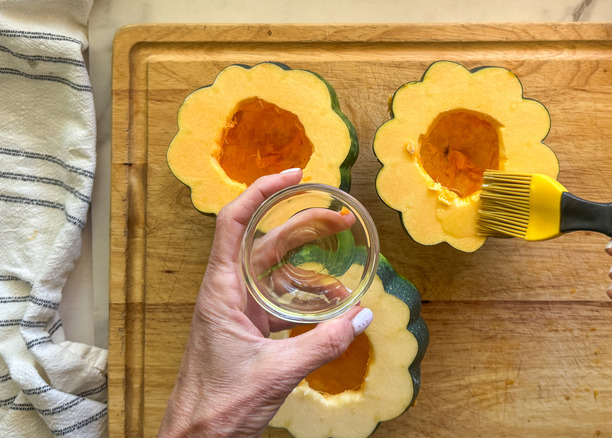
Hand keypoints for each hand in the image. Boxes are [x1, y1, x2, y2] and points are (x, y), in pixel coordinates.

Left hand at [158, 169, 373, 436]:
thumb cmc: (216, 407)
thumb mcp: (277, 372)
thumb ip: (322, 344)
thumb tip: (361, 316)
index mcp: (221, 291)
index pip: (233, 222)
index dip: (260, 191)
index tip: (292, 176)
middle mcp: (227, 294)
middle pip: (262, 241)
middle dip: (298, 222)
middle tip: (334, 216)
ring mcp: (237, 312)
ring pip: (272, 270)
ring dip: (305, 259)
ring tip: (339, 254)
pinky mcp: (247, 331)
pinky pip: (278, 300)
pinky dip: (305, 295)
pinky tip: (331, 303)